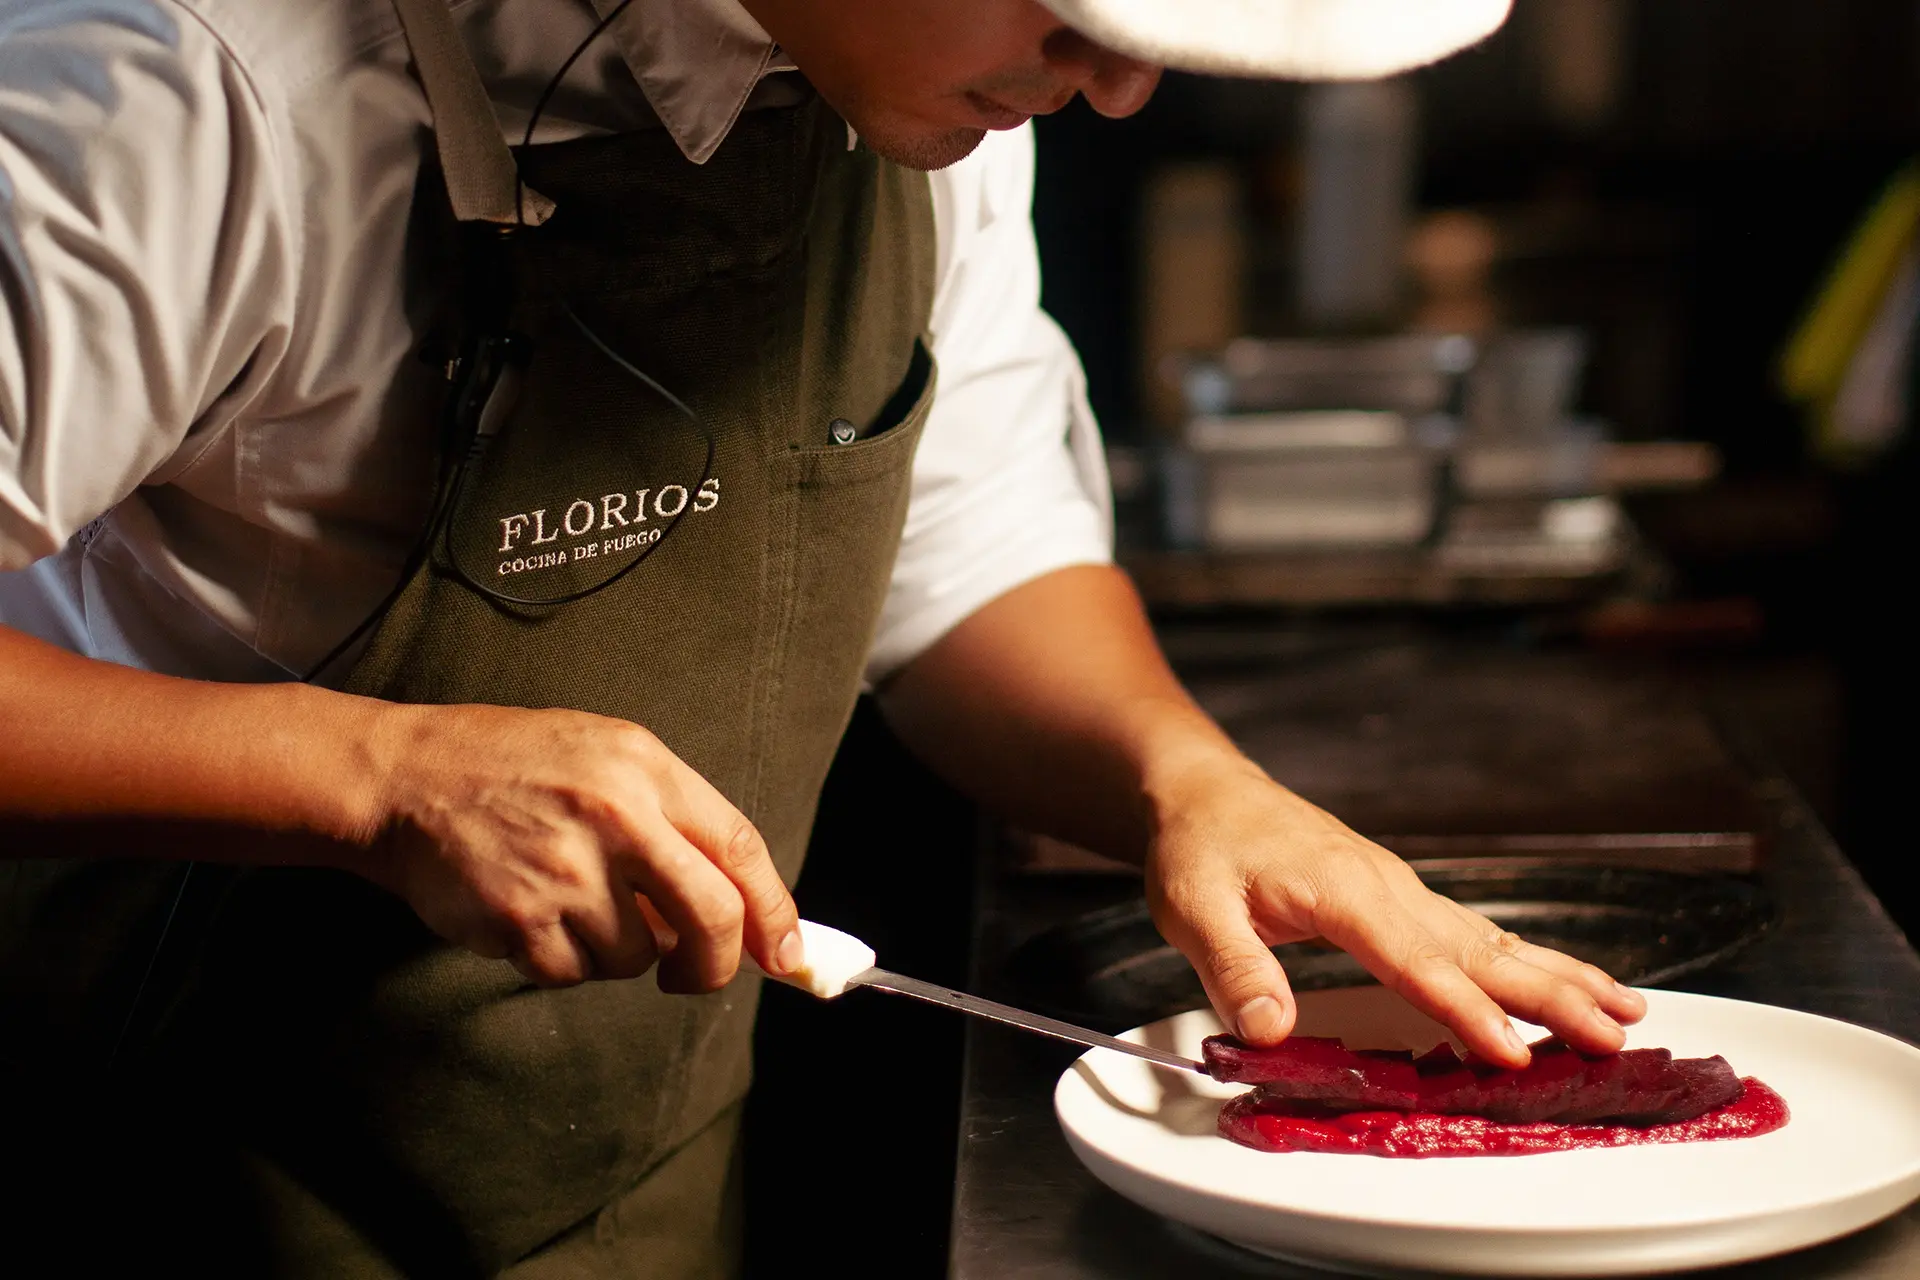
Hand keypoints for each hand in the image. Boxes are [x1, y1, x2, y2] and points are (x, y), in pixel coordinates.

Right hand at [360, 703, 802, 990]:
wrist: (406, 779)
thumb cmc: (515, 765)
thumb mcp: (608, 756)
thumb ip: (674, 821)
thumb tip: (738, 911)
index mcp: (646, 770)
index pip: (740, 849)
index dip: (775, 911)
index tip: (789, 955)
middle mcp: (616, 819)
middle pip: (711, 919)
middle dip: (716, 963)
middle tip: (695, 972)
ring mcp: (568, 873)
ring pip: (635, 958)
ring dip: (615, 950)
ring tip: (571, 900)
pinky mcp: (521, 919)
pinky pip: (572, 974)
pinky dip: (561, 960)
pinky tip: (532, 914)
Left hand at [1144, 756, 1646, 1067]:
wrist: (1206, 792)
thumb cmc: (1200, 847)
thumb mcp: (1195, 909)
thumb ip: (1234, 970)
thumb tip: (1268, 1033)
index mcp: (1343, 891)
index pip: (1415, 961)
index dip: (1464, 1011)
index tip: (1510, 1051)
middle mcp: (1387, 887)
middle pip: (1480, 951)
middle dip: (1552, 996)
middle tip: (1614, 1037)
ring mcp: (1401, 891)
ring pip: (1493, 941)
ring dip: (1561, 976)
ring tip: (1626, 1012)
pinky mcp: (1402, 898)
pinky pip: (1477, 935)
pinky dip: (1531, 962)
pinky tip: (1568, 984)